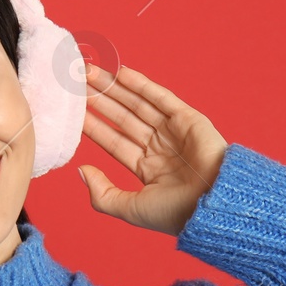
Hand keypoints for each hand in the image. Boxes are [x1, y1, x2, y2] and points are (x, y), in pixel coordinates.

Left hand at [78, 62, 228, 236]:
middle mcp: (159, 147)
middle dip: (99, 99)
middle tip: (75, 81)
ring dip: (114, 87)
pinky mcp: (189, 119)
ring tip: (90, 71)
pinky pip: (161, 98)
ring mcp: (173, 131)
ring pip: (137, 104)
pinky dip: (141, 85)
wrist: (213, 205)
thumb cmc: (174, 213)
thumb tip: (81, 170)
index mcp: (147, 168)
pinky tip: (120, 73)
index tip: (72, 109)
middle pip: (122, 117)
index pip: (113, 140)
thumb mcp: (129, 209)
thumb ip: (102, 193)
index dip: (93, 124)